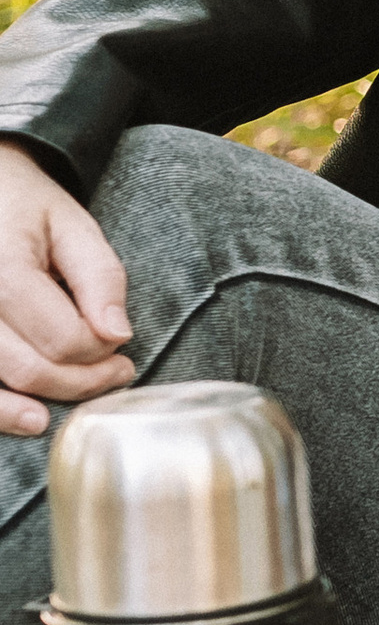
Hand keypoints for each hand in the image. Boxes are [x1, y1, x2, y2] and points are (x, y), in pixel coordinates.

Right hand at [0, 142, 133, 440]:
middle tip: (115, 373)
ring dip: (40, 401)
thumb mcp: (72, 225)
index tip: (120, 344)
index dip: (101, 352)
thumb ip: (100, 278)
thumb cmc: (24, 206)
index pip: (63, 338)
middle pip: (29, 369)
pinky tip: (27, 418)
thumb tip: (117, 335)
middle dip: (81, 382)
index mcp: (3, 267)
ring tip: (76, 399)